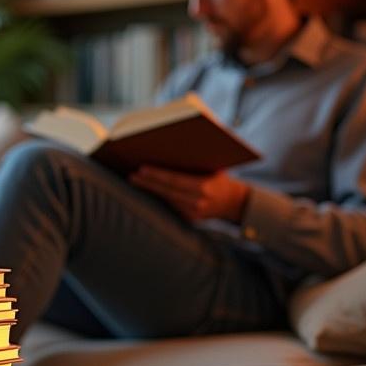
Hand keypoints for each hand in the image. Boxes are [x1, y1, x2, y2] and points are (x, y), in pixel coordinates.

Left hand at [130, 165, 249, 222]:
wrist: (234, 202)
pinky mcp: (190, 220)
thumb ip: (198, 160)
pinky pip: (172, 207)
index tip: (141, 169)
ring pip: (167, 200)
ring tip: (136, 181)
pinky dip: (160, 198)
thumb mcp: (214, 167)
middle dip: (147, 183)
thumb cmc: (220, 178)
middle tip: (132, 176)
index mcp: (203, 187)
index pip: (174, 180)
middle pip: (166, 191)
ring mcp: (194, 213)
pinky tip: (148, 190)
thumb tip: (179, 145)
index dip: (156, 175)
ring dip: (151, 191)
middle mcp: (198, 202)